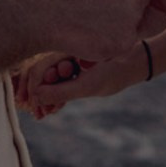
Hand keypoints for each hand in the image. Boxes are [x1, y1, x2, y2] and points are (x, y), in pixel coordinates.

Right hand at [13, 50, 138, 118]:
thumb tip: (37, 97)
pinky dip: (54, 96)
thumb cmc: (114, 72)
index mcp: (63, 51)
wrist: (133, 64)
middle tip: (39, 115)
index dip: (33, 90)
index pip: (37, 70)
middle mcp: (61, 54)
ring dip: (44, 98)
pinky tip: (54, 109)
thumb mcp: (88, 85)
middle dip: (36, 96)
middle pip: (38, 74)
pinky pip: (57, 83)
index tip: (36, 109)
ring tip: (46, 114)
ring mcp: (66, 62)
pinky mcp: (72, 70)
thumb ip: (62, 91)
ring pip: (46, 80)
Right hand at [38, 0, 162, 64]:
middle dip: (119, 21)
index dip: (118, 5)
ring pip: (128, 34)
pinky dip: (104, 49)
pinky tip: (87, 38)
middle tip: (93, 20)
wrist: (45, 12)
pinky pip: (119, 50)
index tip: (99, 7)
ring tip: (87, 27)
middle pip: (138, 15)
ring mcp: (133, 17)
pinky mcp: (126, 41)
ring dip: (111, 35)